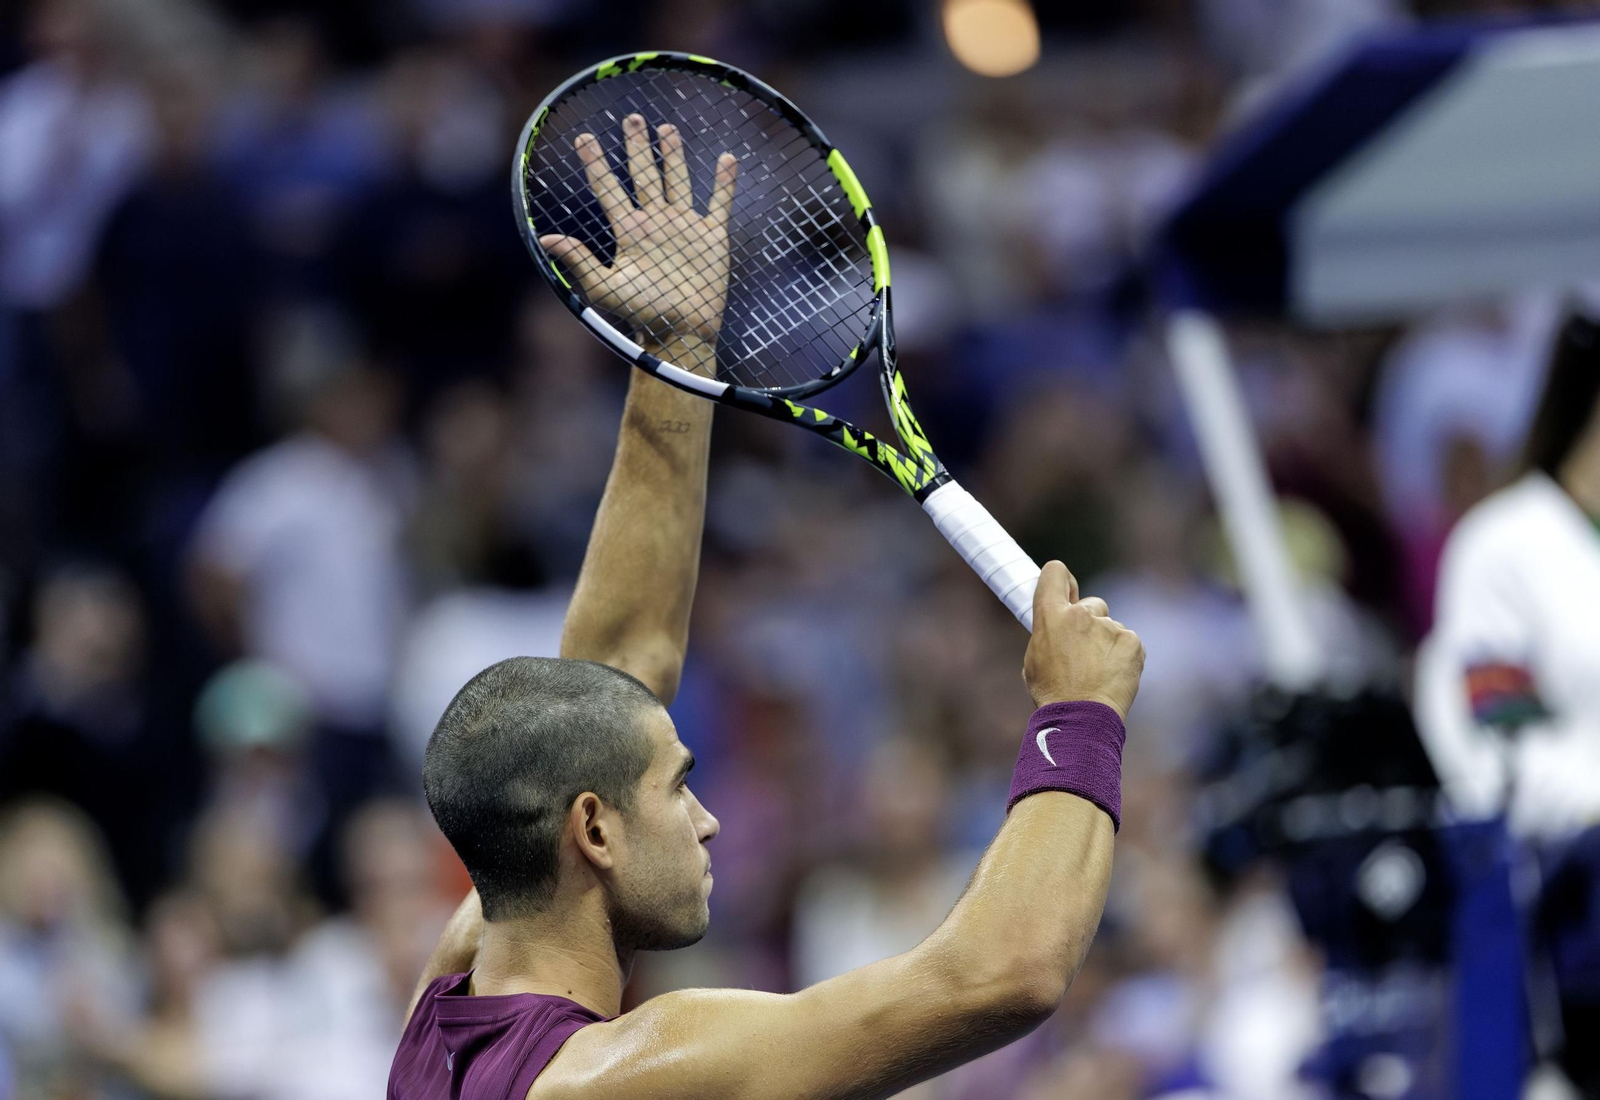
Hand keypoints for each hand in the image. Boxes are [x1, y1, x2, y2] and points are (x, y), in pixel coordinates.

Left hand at [540, 114, 738, 358]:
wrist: (681, 332)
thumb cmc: (641, 315)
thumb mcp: (605, 288)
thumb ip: (579, 260)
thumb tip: (544, 238)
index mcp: (629, 232)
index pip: (609, 189)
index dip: (596, 163)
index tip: (584, 138)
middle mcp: (655, 223)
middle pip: (644, 175)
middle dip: (636, 147)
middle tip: (631, 118)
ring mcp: (684, 227)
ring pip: (677, 180)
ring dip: (673, 155)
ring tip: (666, 128)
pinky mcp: (712, 236)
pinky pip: (718, 203)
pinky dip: (724, 182)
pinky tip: (728, 159)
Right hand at [1023, 561, 1143, 718]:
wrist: (1082, 718)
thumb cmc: (1053, 694)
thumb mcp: (1034, 659)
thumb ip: (1047, 633)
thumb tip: (1056, 627)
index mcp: (1051, 615)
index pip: (1055, 573)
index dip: (1062, 580)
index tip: (1068, 591)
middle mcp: (1081, 614)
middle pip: (1091, 604)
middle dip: (1090, 622)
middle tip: (1083, 653)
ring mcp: (1109, 627)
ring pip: (1111, 628)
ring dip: (1107, 644)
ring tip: (1098, 673)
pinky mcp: (1132, 641)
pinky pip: (1128, 642)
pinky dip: (1124, 656)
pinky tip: (1113, 676)